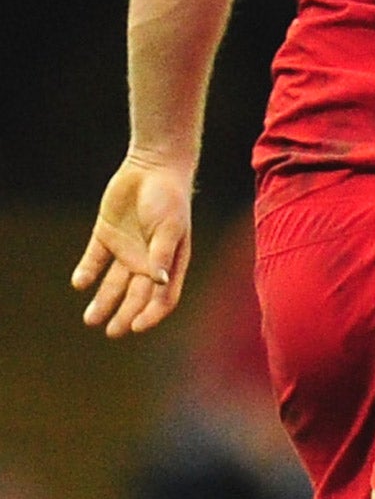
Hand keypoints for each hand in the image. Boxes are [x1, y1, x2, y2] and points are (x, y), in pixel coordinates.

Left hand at [72, 153, 194, 337]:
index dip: (152, 313)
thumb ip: (163, 254)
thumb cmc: (170, 198)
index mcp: (171, 262)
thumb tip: (160, 282)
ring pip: (113, 283)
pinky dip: (87, 273)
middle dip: (125, 314)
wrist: (153, 167)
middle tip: (112, 331)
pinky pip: (95, 259)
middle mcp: (148, 261)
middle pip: (136, 295)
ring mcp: (126, 249)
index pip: (163, 296)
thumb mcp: (170, 227)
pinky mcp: (106, 236)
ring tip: (90, 318)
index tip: (136, 326)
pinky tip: (80, 283)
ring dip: (103, 301)